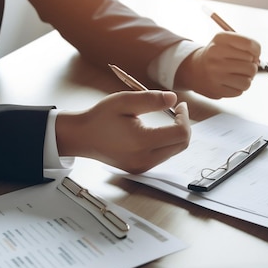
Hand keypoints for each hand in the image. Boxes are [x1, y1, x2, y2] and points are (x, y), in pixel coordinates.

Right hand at [56, 91, 190, 172]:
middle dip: (183, 126)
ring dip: (175, 135)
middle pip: (181, 145)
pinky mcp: (139, 169)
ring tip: (165, 120)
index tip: (180, 106)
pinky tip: (155, 131)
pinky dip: (165, 143)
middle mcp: (144, 159)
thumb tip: (173, 99)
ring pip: (173, 152)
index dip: (185, 118)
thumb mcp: (124, 101)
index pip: (180, 134)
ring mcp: (142, 167)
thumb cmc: (100, 117)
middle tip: (176, 111)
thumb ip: (150, 100)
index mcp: (141, 142)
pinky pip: (162, 156)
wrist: (81, 137)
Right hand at [175, 32, 260, 98]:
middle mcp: (215, 55)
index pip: (250, 45)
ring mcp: (214, 73)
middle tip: (243, 66)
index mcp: (220, 39)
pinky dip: (238, 87)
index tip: (253, 54)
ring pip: (247, 81)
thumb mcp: (228, 41)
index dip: (257, 51)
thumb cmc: (218, 55)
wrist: (195, 69)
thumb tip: (259, 62)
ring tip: (239, 75)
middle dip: (251, 67)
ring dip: (247, 79)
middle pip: (251, 65)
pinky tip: (230, 82)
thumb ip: (246, 46)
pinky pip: (239, 91)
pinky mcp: (215, 89)